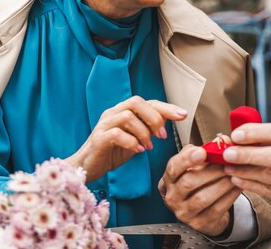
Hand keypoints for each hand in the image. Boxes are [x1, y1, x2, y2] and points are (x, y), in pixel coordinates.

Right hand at [66, 96, 186, 181]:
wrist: (87, 167)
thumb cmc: (111, 152)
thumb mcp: (135, 139)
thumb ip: (147, 129)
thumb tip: (165, 123)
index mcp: (123, 111)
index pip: (147, 102)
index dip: (166, 107)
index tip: (183, 115)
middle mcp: (113, 113)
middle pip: (136, 102)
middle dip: (154, 118)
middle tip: (161, 136)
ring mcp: (104, 124)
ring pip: (128, 116)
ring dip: (144, 132)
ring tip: (148, 147)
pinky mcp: (98, 138)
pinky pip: (117, 134)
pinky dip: (132, 142)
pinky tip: (138, 151)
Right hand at [159, 145, 240, 235]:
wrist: (202, 209)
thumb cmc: (198, 182)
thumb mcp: (197, 165)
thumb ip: (207, 150)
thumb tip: (222, 140)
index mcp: (169, 179)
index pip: (173, 167)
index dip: (187, 159)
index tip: (202, 152)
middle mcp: (173, 196)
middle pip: (189, 182)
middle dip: (211, 170)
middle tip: (228, 162)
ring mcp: (185, 212)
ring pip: (203, 197)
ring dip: (222, 183)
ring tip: (234, 173)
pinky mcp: (200, 223)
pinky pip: (216, 208)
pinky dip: (229, 195)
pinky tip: (237, 186)